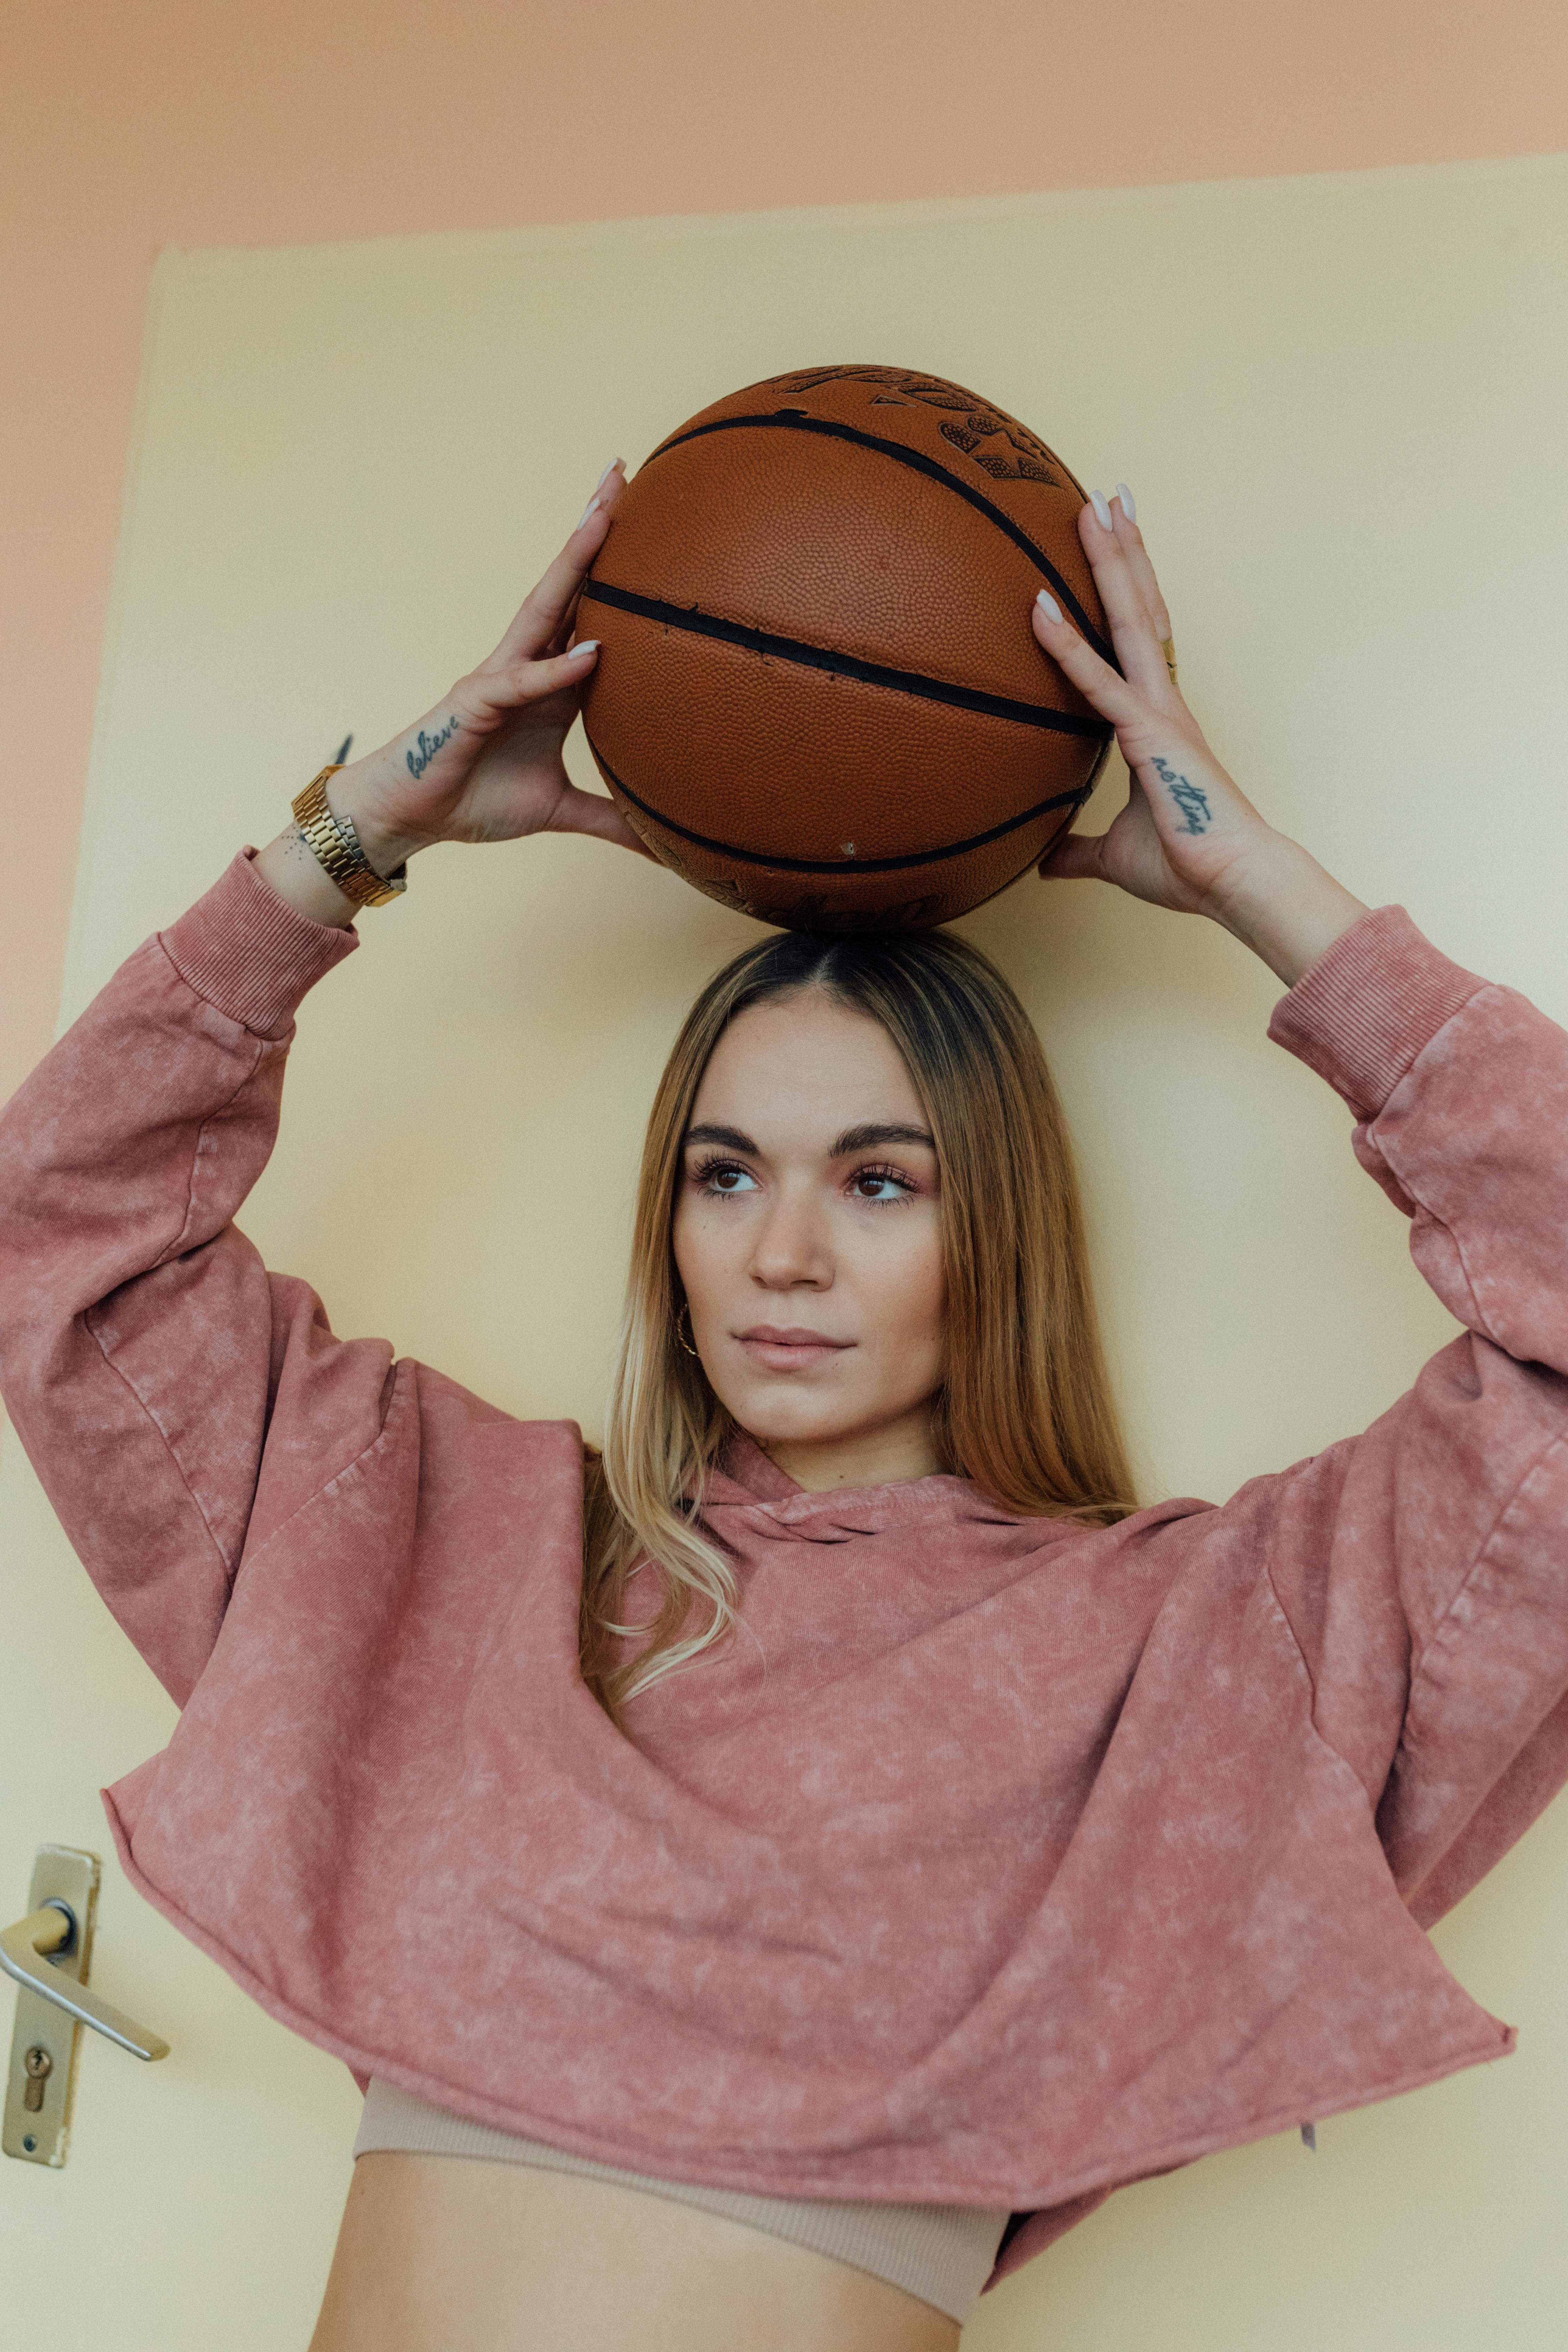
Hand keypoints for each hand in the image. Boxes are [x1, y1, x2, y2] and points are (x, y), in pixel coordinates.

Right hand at [256, 461, 646, 923]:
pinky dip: (556, 670)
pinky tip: (594, 651)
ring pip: (542, 609)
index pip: (592, 614)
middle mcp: (526, 665)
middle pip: (568, 587)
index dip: (619, 573)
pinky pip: (522, 683)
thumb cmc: (476, 798)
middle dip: (594, 532)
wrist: (412, 817)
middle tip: (624, 475)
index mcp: (550, 682)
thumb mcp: (560, 810)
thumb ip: (611, 821)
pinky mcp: (475, 704)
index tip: (655, 526)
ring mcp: (499, 677)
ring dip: (573, 563)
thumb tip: (662, 845)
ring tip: (603, 513)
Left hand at [1030, 488, 1367, 986]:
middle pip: (1139, 610)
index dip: (1125, 592)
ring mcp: (1158, 713)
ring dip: (1109, 563)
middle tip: (1105, 496)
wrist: (1234, 884)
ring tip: (1095, 506)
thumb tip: (1047, 862)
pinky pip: (1097, 682)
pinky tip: (1039, 605)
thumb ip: (1079, 849)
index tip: (1114, 545)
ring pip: (1130, 621)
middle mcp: (1162, 703)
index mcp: (1157, 721)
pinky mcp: (1147, 735)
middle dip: (1121, 552)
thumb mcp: (1116, 853)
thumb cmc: (1189, 866)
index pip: (1136, 642)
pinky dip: (1065, 644)